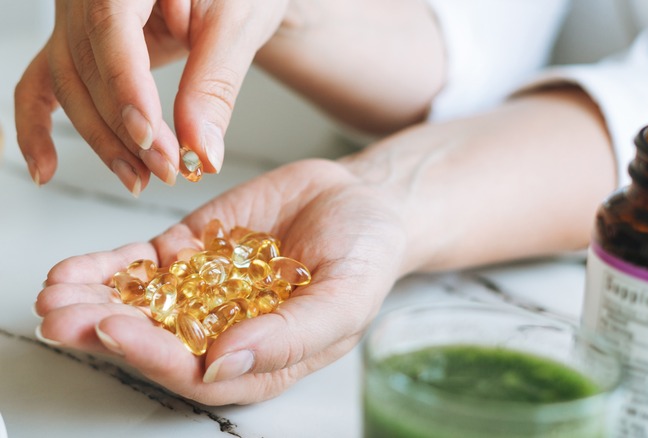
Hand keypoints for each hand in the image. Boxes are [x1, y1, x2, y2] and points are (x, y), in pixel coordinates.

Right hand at [15, 0, 287, 194]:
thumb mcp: (236, 25)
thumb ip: (215, 84)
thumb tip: (202, 151)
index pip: (111, 28)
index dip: (125, 88)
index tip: (149, 138)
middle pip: (86, 64)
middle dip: (124, 128)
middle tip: (166, 170)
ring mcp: (75, 16)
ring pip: (68, 83)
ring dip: (101, 139)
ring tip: (140, 179)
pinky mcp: (76, 42)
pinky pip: (43, 82)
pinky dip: (38, 126)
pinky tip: (46, 169)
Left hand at [34, 159, 406, 404]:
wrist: (362, 200)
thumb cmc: (366, 256)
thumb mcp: (345, 297)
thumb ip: (290, 335)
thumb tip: (225, 365)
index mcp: (260, 359)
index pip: (197, 371)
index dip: (153, 356)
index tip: (116, 331)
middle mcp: (225, 331)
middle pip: (154, 342)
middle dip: (103, 331)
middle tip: (63, 318)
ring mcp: (204, 291)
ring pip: (139, 305)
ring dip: (92, 303)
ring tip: (55, 295)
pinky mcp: (191, 253)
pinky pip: (142, 266)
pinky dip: (106, 268)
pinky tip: (74, 271)